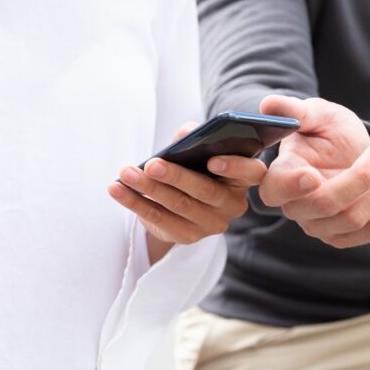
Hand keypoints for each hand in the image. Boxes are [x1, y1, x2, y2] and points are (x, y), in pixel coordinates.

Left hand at [108, 122, 266, 261]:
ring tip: (126, 174)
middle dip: (175, 176)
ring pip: (179, 205)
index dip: (234, 166)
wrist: (182, 201)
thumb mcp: (197, 149)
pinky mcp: (189, 236)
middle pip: (205, 190)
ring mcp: (213, 223)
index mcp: (243, 177)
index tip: (211, 159)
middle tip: (151, 164)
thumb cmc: (195, 166)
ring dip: (149, 189)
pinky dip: (135, 203)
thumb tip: (186, 133)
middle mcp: (233, 204)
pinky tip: (118, 190)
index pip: (251, 172)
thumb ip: (195, 137)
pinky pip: (160, 220)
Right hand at [256, 95, 369, 248]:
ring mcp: (318, 226)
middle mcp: (294, 207)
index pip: (276, 190)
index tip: (312, 175)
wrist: (350, 150)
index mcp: (280, 175)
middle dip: (361, 178)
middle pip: (326, 206)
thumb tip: (268, 104)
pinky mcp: (342, 236)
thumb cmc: (327, 130)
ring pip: (353, 219)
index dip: (292, 186)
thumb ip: (295, 110)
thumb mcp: (316, 113)